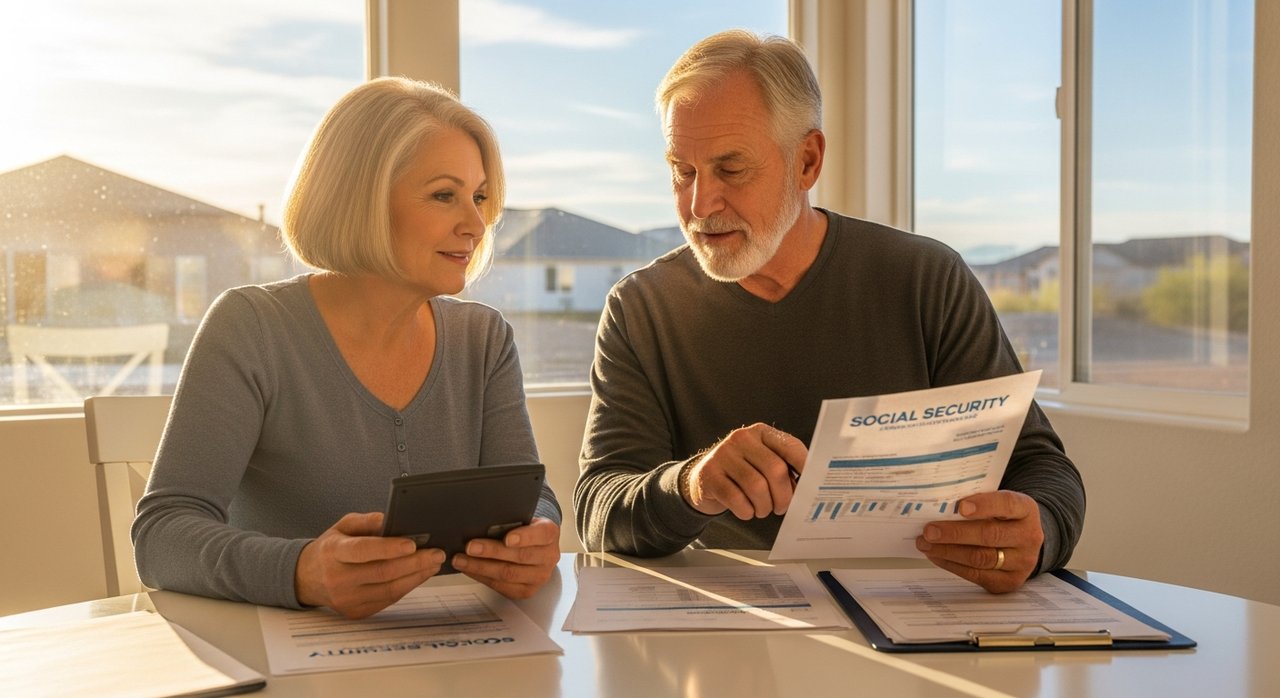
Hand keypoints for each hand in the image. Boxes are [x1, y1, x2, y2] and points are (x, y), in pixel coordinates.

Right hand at [295, 512, 444, 618]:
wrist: (306, 578)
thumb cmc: (330, 549)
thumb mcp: (343, 526)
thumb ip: (367, 521)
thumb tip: (392, 520)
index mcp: (333, 552)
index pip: (362, 551)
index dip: (388, 548)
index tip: (412, 543)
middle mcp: (338, 578)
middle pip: (382, 572)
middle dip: (414, 563)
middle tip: (436, 553)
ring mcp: (347, 599)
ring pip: (389, 590)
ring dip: (416, 577)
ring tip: (434, 564)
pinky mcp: (356, 612)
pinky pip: (388, 600)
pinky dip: (407, 587)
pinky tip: (420, 575)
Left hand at [452, 517, 559, 598]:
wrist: (534, 547)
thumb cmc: (523, 530)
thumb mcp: (522, 519)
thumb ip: (508, 522)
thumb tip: (479, 524)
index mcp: (550, 533)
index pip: (541, 534)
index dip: (524, 537)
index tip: (507, 538)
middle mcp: (549, 556)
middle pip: (520, 556)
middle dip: (491, 551)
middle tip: (470, 547)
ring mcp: (539, 576)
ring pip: (508, 574)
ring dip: (481, 567)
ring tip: (461, 560)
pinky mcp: (527, 590)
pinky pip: (502, 587)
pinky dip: (482, 577)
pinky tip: (470, 569)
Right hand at [685, 423, 806, 518]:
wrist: (701, 480)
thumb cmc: (741, 474)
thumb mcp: (761, 463)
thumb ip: (784, 469)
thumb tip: (808, 488)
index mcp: (761, 433)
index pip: (790, 446)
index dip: (805, 467)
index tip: (812, 485)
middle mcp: (742, 438)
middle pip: (775, 470)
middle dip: (784, 496)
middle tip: (781, 507)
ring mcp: (723, 455)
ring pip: (757, 487)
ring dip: (764, 506)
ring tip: (762, 510)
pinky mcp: (709, 474)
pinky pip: (736, 499)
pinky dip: (746, 512)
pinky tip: (747, 511)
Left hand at [915, 491, 1043, 592]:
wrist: (1022, 542)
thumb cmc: (1001, 517)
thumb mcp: (997, 503)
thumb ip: (975, 502)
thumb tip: (939, 505)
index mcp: (1026, 510)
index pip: (1007, 504)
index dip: (984, 505)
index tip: (960, 506)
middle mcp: (1029, 536)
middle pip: (990, 535)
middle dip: (955, 533)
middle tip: (929, 531)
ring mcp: (1022, 562)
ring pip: (981, 558)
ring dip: (948, 551)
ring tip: (925, 544)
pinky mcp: (1009, 581)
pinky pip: (977, 575)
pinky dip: (952, 565)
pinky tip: (936, 556)